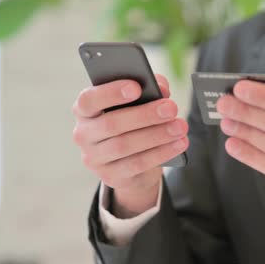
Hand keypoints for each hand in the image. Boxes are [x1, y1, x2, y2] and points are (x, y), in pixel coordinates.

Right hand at [72, 74, 188, 217]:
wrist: (130, 161)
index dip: (111, 93)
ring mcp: (94, 158)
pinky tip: (179, 143)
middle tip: (171, 108)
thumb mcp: (139, 101)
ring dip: (157, 135)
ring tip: (180, 126)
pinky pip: (137, 164)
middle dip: (145, 115)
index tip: (136, 87)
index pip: (89, 100)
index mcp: (85, 110)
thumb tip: (162, 89)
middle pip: (112, 124)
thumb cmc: (133, 120)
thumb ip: (149, 87)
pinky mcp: (110, 176)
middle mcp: (84, 134)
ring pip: (125, 146)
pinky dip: (161, 153)